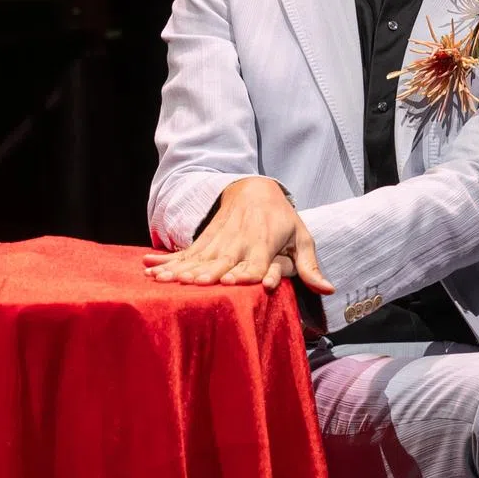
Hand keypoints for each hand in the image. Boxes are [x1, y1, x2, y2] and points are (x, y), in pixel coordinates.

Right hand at [142, 177, 332, 292]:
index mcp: (263, 242)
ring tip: (162, 280)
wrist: (254, 189)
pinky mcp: (204, 241)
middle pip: (221, 261)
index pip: (254, 261)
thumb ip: (310, 266)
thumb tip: (328, 289)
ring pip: (198, 258)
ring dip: (179, 269)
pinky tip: (150, 269)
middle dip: (207, 273)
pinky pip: (184, 254)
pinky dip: (166, 262)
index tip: (232, 282)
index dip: (244, 273)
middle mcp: (238, 242)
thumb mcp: (301, 238)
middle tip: (194, 284)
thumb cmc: (282, 219)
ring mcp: (218, 241)